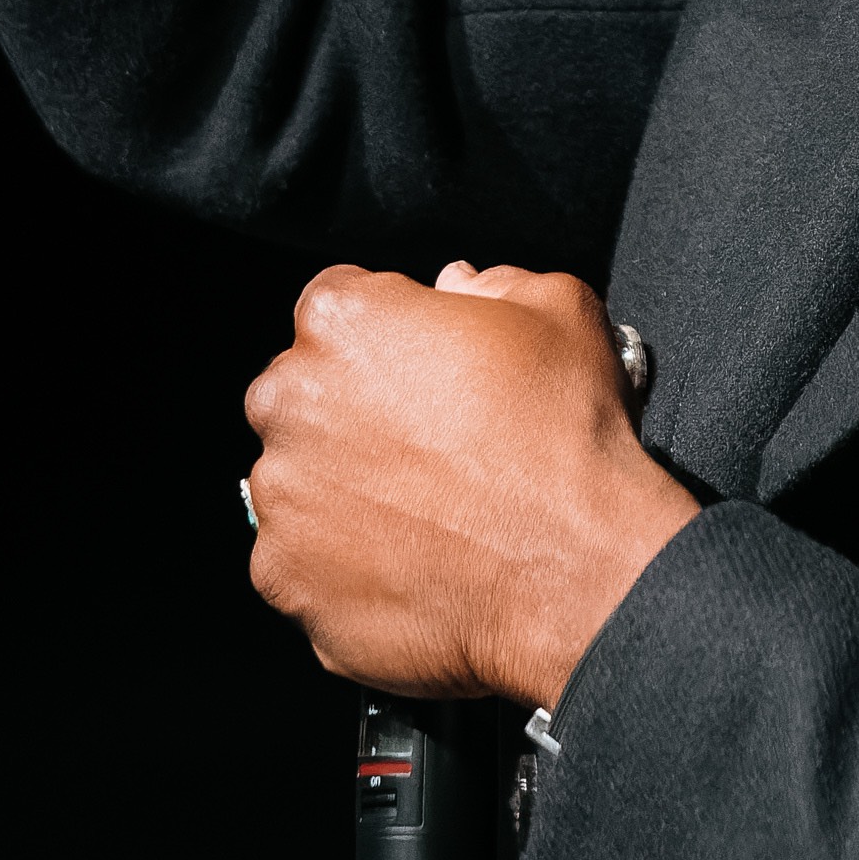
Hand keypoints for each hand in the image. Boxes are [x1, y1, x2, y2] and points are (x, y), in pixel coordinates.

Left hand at [242, 262, 699, 709]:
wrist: (577, 572)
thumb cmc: (567, 443)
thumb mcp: (560, 311)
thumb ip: (494, 282)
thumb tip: (462, 288)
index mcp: (341, 321)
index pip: (338, 307)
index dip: (389, 336)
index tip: (425, 369)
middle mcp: (290, 402)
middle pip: (304, 394)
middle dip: (353, 414)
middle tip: (431, 447)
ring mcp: (281, 497)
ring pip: (298, 482)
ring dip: (345, 491)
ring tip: (427, 513)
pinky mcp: (286, 577)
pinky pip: (302, 562)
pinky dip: (342, 566)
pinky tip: (411, 564)